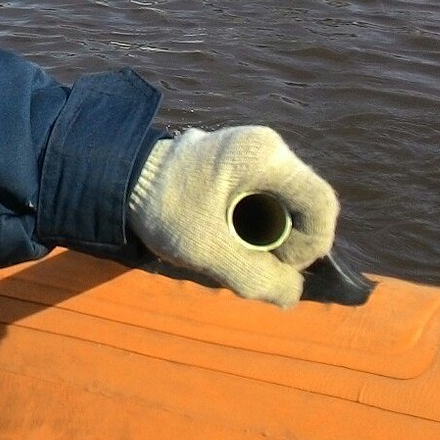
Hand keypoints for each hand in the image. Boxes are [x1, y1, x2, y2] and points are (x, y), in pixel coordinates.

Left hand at [127, 126, 338, 306]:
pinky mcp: (236, 158)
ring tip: (228, 245)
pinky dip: (251, 221)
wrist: (118, 175)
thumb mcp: (208, 250)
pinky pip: (263, 196)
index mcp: (265, 156)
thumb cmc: (164, 206)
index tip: (276, 263)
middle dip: (284, 242)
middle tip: (247, 259)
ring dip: (265, 235)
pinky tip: (221, 230)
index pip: (321, 205)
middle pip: (303, 206)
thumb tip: (293, 295)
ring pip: (284, 204)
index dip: (311, 245)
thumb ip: (257, 276)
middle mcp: (266, 145)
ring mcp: (251, 148)